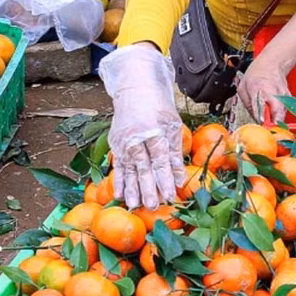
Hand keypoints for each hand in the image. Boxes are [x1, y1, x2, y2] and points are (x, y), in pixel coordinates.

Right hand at [98, 44, 186, 209]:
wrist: (135, 89)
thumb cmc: (158, 107)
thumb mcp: (173, 126)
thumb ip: (175, 153)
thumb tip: (180, 178)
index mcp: (154, 131)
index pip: (160, 160)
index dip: (165, 179)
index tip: (170, 196)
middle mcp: (136, 137)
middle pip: (143, 167)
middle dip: (148, 188)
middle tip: (153, 206)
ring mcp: (123, 140)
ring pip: (128, 168)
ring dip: (131, 188)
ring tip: (134, 205)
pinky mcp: (115, 143)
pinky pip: (117, 164)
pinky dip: (118, 180)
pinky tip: (119, 194)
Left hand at [235, 53, 288, 123]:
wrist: (271, 64)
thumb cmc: (255, 75)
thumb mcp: (243, 89)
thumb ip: (249, 106)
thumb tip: (256, 121)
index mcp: (258, 87)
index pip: (260, 102)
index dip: (261, 114)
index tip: (262, 121)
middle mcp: (272, 91)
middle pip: (277, 110)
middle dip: (274, 122)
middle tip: (269, 130)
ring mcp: (283, 95)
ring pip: (283, 113)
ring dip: (277, 122)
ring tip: (271, 126)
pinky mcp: (289, 99)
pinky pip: (285, 112)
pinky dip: (280, 117)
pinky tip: (275, 118)